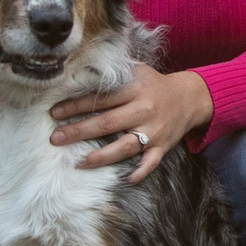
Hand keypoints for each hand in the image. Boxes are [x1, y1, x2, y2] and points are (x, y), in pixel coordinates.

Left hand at [51, 67, 213, 175]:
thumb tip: (80, 67)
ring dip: (101, 156)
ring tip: (78, 162)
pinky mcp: (163, 146)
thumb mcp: (137, 69)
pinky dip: (141, 171)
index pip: (100, 98)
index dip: (76, 106)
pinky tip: (127, 179)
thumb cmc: (154, 83)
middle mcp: (144, 110)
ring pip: (125, 146)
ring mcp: (154, 130)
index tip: (55, 113)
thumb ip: (113, 70)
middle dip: (79, 131)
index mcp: (135, 88)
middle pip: (107, 123)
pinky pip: (151, 162)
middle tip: (56, 138)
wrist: (190, 97)